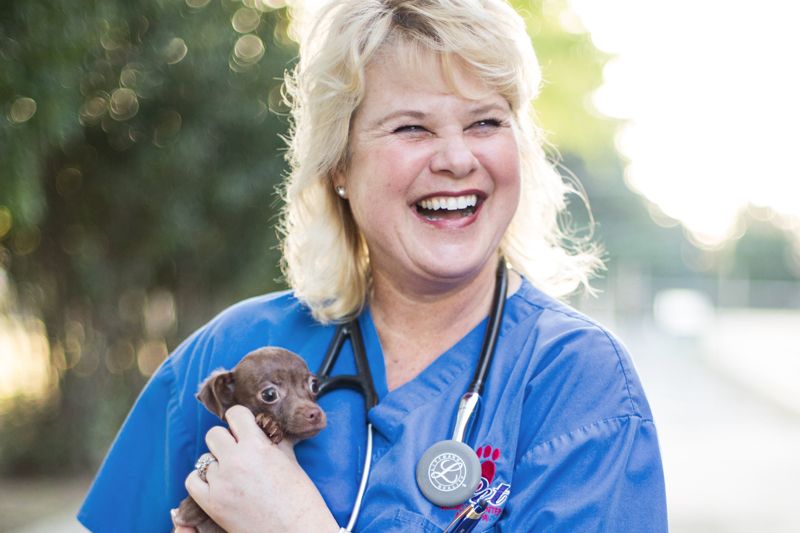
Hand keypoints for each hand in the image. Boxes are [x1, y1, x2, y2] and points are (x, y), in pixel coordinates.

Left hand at [185, 405, 338, 532]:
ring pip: (204, 458)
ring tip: (233, 475)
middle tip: (237, 452)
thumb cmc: (300, 497)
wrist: (297, 531)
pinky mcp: (211, 503)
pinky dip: (202, 480)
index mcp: (257, 445)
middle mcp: (235, 460)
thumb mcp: (289, 459)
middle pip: (214, 434)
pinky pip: (192, 480)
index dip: (240, 420)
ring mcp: (221, 482)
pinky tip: (217, 484)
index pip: (235, 414)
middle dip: (225, 441)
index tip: (244, 429)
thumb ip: (272, 441)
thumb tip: (263, 428)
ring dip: (217, 464)